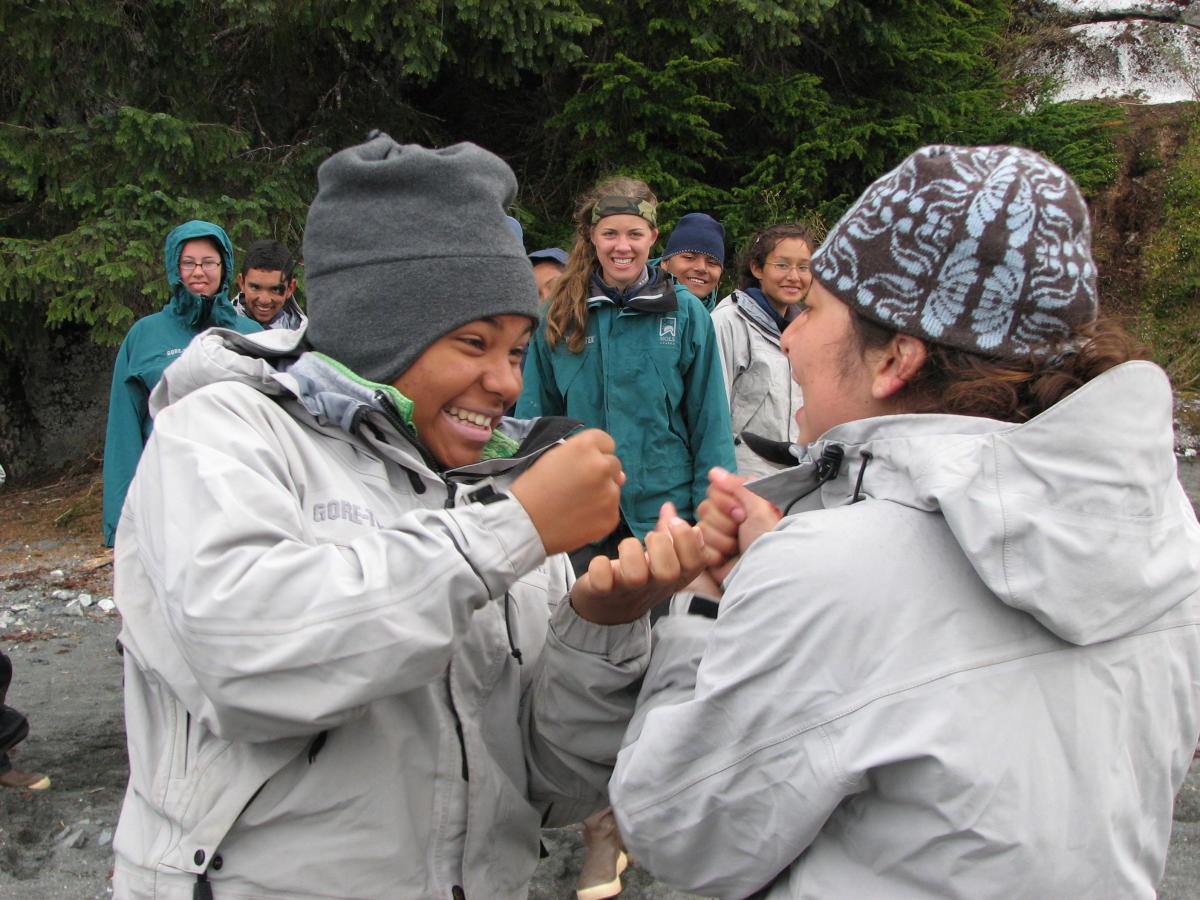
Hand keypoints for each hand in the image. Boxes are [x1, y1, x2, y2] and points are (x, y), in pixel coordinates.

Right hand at [510, 429, 624, 555]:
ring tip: (575, 505)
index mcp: (585, 446)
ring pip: (613, 489)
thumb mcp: (553, 459)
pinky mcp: (611, 517)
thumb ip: (585, 458)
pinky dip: (599, 515)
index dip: (595, 454)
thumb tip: (621, 476)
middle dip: (600, 474)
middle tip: (577, 487)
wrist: (523, 524)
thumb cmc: (533, 488)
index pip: (606, 442)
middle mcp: (602, 466)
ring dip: (601, 495)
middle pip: (613, 465)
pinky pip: (611, 511)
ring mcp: (609, 493)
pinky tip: (579, 519)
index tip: (581, 465)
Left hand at [570, 503, 706, 623]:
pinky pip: (602, 582)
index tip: (674, 523)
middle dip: (661, 545)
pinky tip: (601, 562)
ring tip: (626, 546)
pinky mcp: (602, 592)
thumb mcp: (658, 557)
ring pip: (635, 576)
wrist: (609, 608)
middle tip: (650, 536)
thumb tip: (669, 507)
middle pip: (669, 572)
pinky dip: (600, 567)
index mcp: (674, 577)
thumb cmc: (638, 574)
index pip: (695, 563)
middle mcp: (654, 586)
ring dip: (630, 552)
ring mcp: (629, 590)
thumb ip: (665, 533)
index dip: (688, 540)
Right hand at [696, 467, 780, 581]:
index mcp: (738, 503)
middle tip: (741, 531)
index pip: (714, 490)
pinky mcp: (708, 553)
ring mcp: (715, 535)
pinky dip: (714, 555)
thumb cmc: (768, 541)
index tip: (742, 513)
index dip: (725, 502)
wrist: (765, 572)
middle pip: (705, 509)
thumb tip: (714, 471)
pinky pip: (698, 547)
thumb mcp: (760, 508)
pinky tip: (726, 559)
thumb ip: (738, 486)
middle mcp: (725, 517)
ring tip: (737, 548)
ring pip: (701, 528)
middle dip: (725, 523)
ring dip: (722, 541)